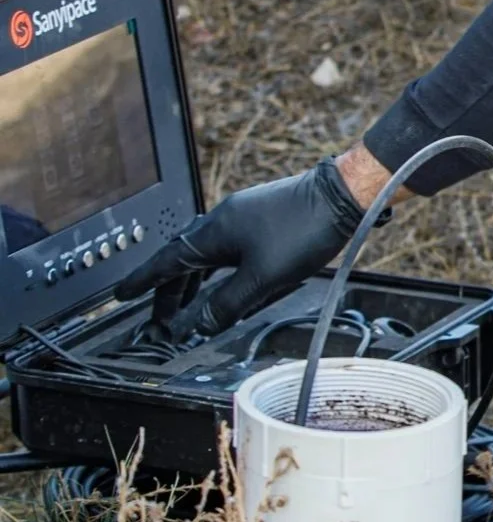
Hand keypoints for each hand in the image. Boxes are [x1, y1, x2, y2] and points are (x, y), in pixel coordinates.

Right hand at [113, 158, 365, 340]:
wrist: (342, 196)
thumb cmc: (305, 230)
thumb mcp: (262, 279)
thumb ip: (227, 304)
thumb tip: (199, 325)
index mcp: (212, 234)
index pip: (165, 264)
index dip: (143, 283)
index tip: (121, 295)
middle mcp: (220, 220)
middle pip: (181, 259)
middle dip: (167, 290)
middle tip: (159, 316)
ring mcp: (241, 215)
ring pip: (204, 252)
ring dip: (192, 279)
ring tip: (187, 304)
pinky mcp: (260, 215)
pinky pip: (225, 245)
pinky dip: (215, 266)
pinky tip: (226, 278)